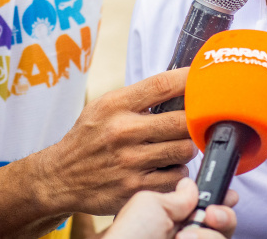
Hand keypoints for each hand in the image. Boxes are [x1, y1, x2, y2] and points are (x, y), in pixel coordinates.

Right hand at [35, 68, 197, 214]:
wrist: (61, 177)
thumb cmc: (89, 138)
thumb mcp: (104, 107)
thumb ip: (138, 97)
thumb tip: (180, 85)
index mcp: (115, 105)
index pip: (162, 85)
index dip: (190, 80)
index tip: (205, 78)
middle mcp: (123, 131)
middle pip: (182, 121)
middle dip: (196, 121)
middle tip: (198, 121)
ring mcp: (130, 162)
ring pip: (184, 150)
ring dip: (187, 148)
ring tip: (177, 146)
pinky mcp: (135, 188)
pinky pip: (176, 178)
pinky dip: (177, 173)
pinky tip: (166, 168)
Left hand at [105, 178, 237, 238]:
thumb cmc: (131, 235)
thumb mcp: (151, 204)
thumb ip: (176, 195)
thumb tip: (190, 184)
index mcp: (174, 216)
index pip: (206, 205)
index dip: (220, 199)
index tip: (229, 196)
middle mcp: (187, 233)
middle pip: (223, 223)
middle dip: (223, 215)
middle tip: (210, 215)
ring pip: (222, 237)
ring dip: (207, 234)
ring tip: (182, 237)